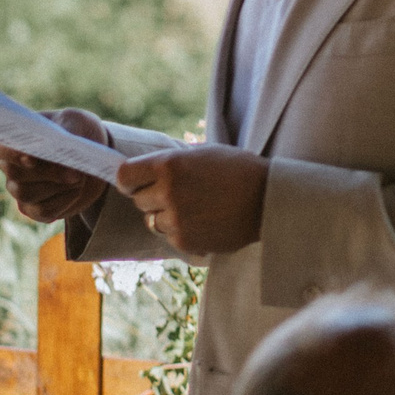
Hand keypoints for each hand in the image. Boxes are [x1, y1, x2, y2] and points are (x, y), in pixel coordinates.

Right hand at [0, 109, 112, 224]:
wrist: (92, 158)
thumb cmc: (78, 132)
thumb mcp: (77, 123)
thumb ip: (69, 134)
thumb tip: (64, 164)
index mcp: (13, 140)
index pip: (1, 148)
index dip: (13, 154)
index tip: (32, 158)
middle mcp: (9, 166)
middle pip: (16, 174)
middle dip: (48, 173)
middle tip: (76, 173)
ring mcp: (19, 189)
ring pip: (27, 194)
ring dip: (58, 187)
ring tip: (80, 178)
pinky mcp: (33, 208)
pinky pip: (42, 211)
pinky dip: (63, 202)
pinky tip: (76, 191)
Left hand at [115, 145, 267, 255]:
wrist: (270, 200)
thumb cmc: (238, 170)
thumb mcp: (202, 153)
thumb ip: (169, 161)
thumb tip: (140, 169)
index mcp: (168, 165)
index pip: (124, 176)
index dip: (130, 180)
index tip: (137, 183)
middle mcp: (167, 192)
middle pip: (138, 200)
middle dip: (152, 197)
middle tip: (179, 194)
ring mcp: (175, 219)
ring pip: (151, 220)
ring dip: (166, 215)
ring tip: (195, 208)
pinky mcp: (185, 241)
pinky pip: (169, 236)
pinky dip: (181, 231)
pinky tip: (203, 221)